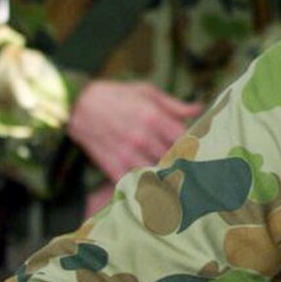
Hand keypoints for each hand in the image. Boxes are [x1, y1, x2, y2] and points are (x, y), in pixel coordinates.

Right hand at [67, 80, 203, 184]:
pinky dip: (146, 187)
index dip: (197, 148)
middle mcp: (143, 138)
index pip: (186, 140)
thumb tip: (199, 108)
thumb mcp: (146, 92)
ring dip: (168, 179)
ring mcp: (127, 154)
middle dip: (186, 166)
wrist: (77, 105)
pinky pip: (135, 183)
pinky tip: (155, 189)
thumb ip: (174, 105)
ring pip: (157, 175)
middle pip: (174, 160)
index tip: (203, 153)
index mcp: (154, 117)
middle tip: (197, 172)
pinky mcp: (113, 166)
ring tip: (180, 184)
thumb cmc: (116, 95)